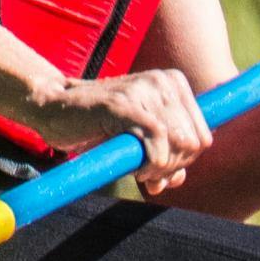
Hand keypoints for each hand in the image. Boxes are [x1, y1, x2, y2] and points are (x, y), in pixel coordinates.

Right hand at [39, 66, 209, 194]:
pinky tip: (135, 168)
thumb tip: (179, 178)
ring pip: (179, 144)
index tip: (160, 171)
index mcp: (174, 83)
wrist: (56, 108)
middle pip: (194, 143)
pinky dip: (151, 163)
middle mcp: (164, 82)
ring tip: (138, 171)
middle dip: (173, 168)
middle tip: (147, 176)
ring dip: (160, 168)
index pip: (204, 136)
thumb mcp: (138, 138)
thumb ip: (163, 155)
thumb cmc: (97, 123)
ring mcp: (145, 89)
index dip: (185, 162)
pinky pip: (158, 140)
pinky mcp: (124, 104)